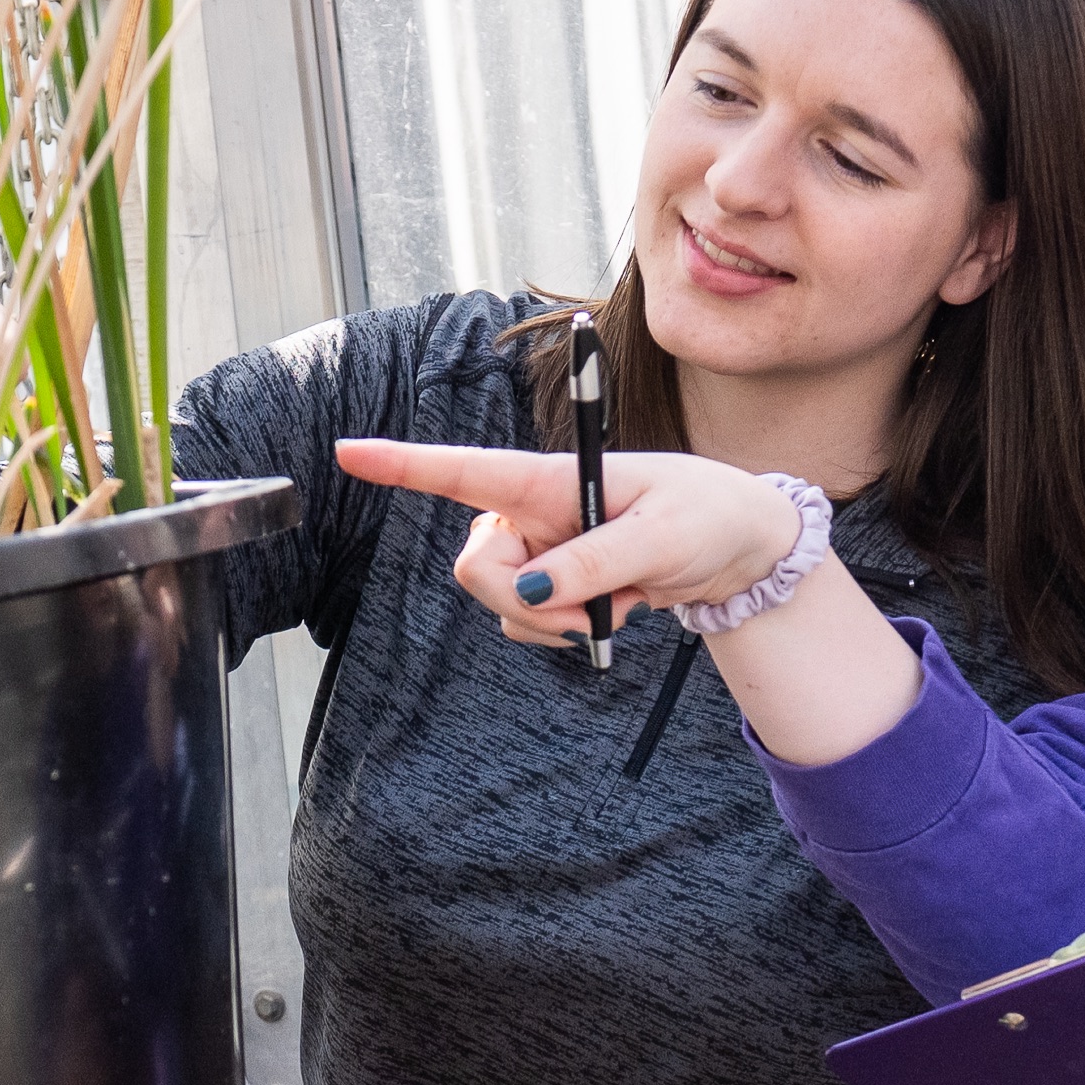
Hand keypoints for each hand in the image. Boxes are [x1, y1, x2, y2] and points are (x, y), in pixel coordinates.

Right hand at [332, 437, 807, 650]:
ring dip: (560, 622)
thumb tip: (530, 593)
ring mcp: (539, 551)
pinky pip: (528, 623)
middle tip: (590, 617)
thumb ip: (593, 564)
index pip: (463, 469)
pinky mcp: (552, 585)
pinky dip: (570, 631)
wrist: (737, 548)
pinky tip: (614, 610)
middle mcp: (530, 512)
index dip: (402, 464)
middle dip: (523, 602)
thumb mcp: (660, 540)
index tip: (348, 452)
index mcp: (548, 479)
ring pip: (503, 604)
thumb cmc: (705, 516)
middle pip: (475, 567)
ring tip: (620, 603)